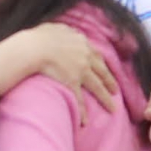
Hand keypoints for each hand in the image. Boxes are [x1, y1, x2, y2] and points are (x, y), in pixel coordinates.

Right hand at [0, 20, 118, 109]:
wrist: (34, 48)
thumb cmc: (40, 37)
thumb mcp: (55, 28)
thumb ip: (64, 30)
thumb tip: (65, 31)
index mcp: (82, 43)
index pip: (97, 56)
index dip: (102, 65)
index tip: (106, 71)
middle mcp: (85, 57)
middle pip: (102, 72)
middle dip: (110, 82)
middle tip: (115, 91)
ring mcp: (80, 71)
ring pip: (97, 87)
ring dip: (105, 99)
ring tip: (112, 108)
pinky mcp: (72, 83)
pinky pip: (79, 100)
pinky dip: (82, 112)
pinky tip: (85, 122)